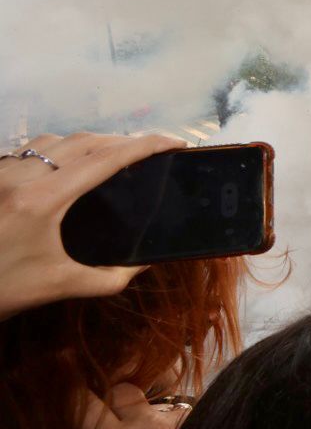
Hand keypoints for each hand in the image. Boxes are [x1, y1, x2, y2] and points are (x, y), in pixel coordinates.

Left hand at [0, 133, 184, 318]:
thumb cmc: (2, 289)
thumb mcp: (58, 286)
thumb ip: (109, 277)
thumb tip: (143, 264)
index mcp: (43, 198)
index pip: (105, 159)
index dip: (145, 145)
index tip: (175, 142)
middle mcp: (21, 174)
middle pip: (83, 140)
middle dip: (122, 140)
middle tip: (151, 151)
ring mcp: (1, 171)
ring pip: (54, 139)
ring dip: (89, 142)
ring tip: (113, 155)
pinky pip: (31, 150)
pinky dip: (59, 149)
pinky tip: (68, 166)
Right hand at [25, 385, 186, 428]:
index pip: (81, 404)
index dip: (68, 396)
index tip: (63, 393)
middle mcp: (145, 421)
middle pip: (120, 391)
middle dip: (108, 401)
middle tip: (105, 422)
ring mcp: (176, 419)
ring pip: (153, 401)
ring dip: (143, 415)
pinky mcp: (200, 422)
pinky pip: (180, 413)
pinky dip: (170, 425)